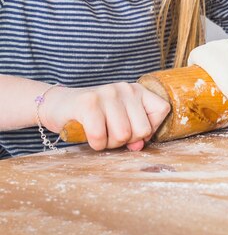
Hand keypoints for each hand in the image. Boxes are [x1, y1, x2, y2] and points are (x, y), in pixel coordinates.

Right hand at [41, 83, 170, 151]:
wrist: (58, 105)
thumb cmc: (94, 117)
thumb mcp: (120, 122)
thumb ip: (135, 133)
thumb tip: (139, 146)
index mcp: (137, 90)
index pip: (162, 110)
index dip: (151, 128)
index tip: (133, 130)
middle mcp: (125, 88)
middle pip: (142, 129)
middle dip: (126, 141)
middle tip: (111, 134)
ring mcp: (107, 93)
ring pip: (122, 135)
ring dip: (109, 143)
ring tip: (100, 134)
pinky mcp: (88, 103)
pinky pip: (100, 136)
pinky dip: (95, 144)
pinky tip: (88, 135)